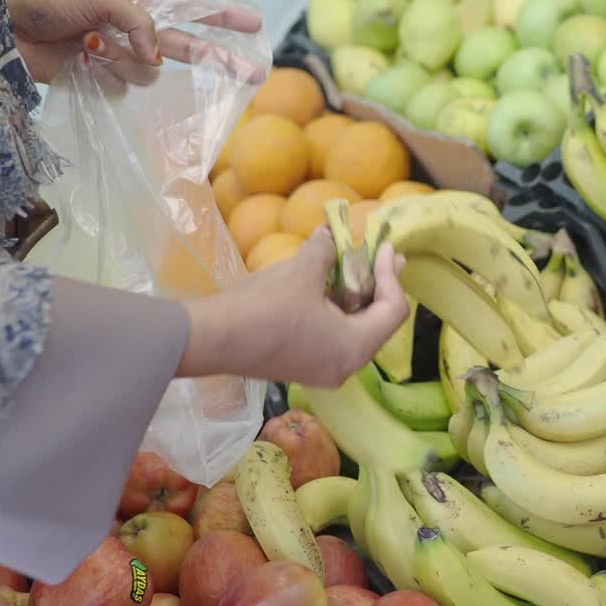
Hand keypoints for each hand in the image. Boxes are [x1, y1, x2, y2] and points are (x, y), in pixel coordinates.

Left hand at [4, 0, 262, 84]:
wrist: (5, 29)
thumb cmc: (49, 1)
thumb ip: (138, 22)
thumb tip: (157, 56)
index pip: (191, 8)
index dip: (223, 16)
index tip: (254, 24)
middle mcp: (135, 29)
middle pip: (188, 47)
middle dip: (219, 60)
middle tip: (253, 74)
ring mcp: (120, 56)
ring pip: (151, 73)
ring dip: (126, 64)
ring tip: (92, 48)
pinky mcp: (103, 80)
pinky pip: (125, 90)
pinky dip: (108, 81)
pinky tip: (84, 65)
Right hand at [177, 229, 410, 387]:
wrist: (212, 339)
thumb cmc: (264, 306)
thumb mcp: (302, 271)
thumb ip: (326, 251)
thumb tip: (331, 234)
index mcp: (355, 348)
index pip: (393, 310)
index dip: (392, 275)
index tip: (386, 249)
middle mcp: (345, 366)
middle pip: (377, 323)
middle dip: (379, 286)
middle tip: (384, 256)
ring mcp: (323, 370)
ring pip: (354, 330)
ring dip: (355, 297)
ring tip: (357, 266)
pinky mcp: (302, 366)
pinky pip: (332, 337)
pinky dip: (335, 311)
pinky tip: (328, 286)